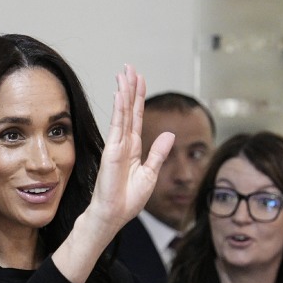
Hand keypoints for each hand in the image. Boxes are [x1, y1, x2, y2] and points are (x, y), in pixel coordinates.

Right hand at [86, 65, 173, 235]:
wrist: (113, 215)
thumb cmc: (127, 200)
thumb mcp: (150, 174)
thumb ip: (158, 153)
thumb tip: (169, 135)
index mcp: (133, 148)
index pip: (136, 117)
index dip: (138, 98)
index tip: (139, 80)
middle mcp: (124, 143)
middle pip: (129, 110)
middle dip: (130, 88)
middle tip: (129, 67)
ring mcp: (116, 146)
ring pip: (123, 113)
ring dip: (124, 92)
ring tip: (125, 73)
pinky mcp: (112, 152)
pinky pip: (117, 126)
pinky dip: (119, 109)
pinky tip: (120, 94)